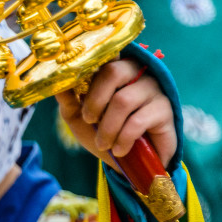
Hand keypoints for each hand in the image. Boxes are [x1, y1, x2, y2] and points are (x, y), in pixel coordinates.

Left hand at [54, 58, 176, 162]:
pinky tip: (119, 149)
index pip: (103, 58)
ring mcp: (153, 89)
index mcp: (115, 70)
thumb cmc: (104, 134)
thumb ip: (69, 101)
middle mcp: (137, 73)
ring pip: (123, 100)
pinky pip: (138, 121)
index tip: (78, 95)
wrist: (131, 162)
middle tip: (89, 120)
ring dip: (107, 127)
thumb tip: (56, 85)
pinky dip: (123, 138)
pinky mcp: (165, 109)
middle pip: (113, 72)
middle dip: (94, 101)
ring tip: (103, 143)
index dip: (88, 71)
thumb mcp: (79, 119)